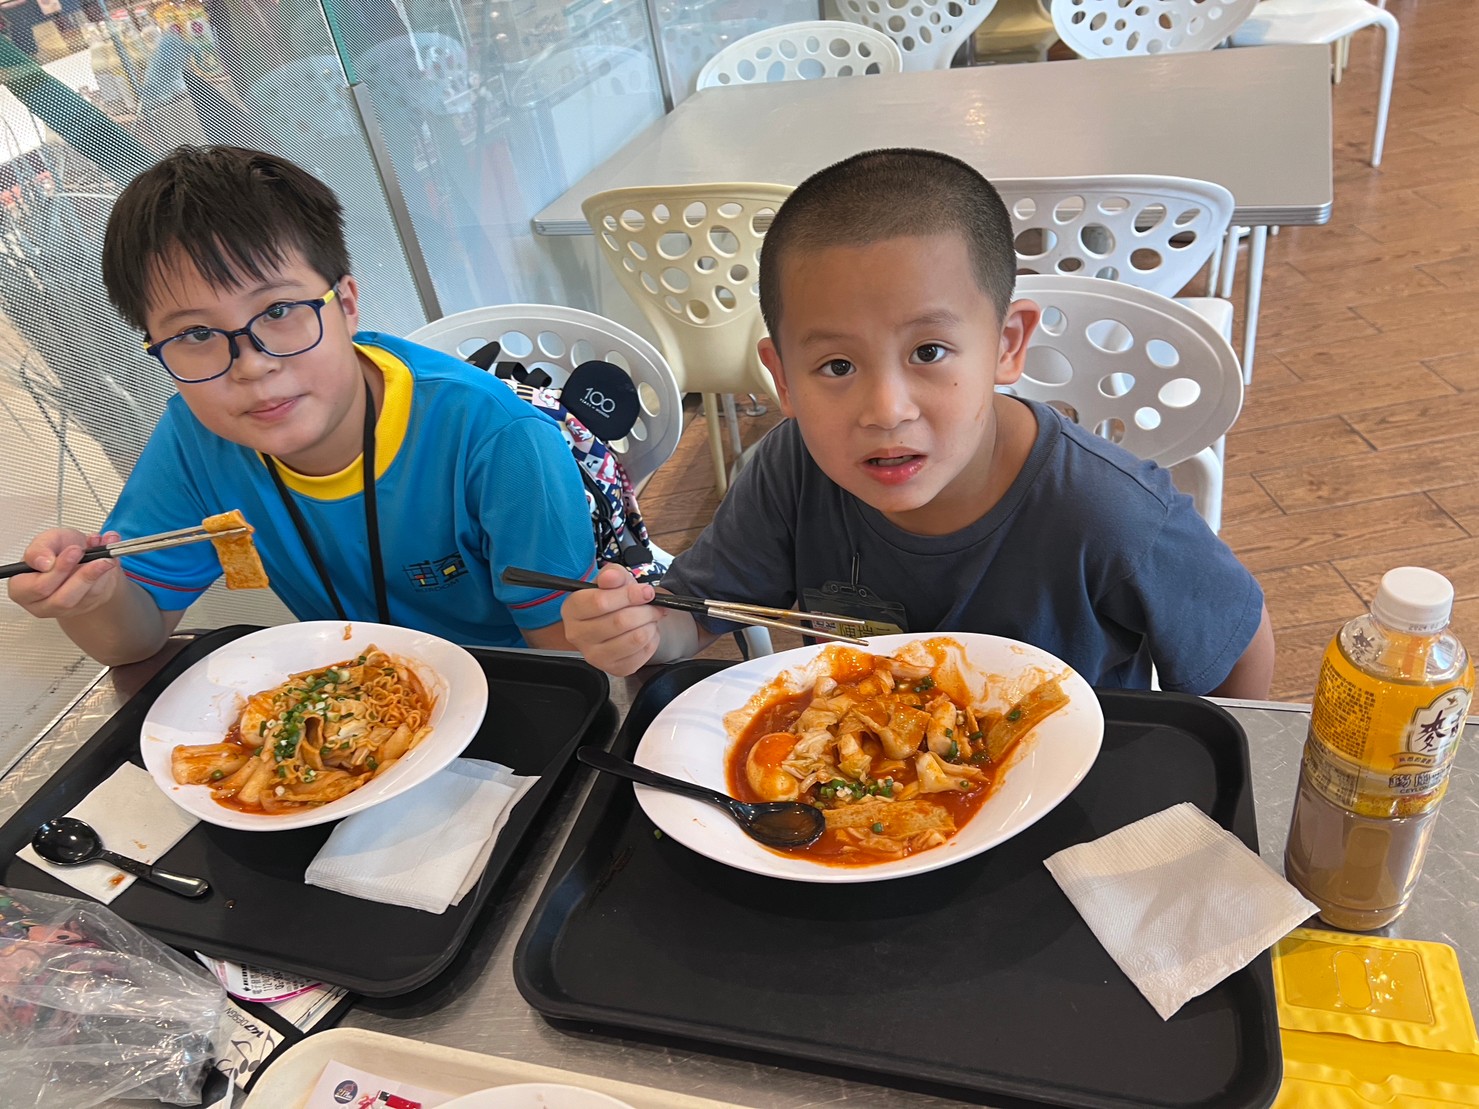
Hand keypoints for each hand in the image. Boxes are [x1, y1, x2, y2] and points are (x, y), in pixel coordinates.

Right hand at [6, 528, 122, 619]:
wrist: (79, 552)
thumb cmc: (56, 549)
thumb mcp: (45, 540)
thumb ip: (40, 549)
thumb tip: (43, 562)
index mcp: (22, 588)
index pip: (37, 588)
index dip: (57, 571)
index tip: (73, 552)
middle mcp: (43, 603)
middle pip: (63, 599)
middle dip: (82, 576)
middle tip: (96, 557)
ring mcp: (67, 608)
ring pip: (86, 597)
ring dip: (99, 574)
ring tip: (106, 556)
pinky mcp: (89, 605)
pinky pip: (101, 593)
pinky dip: (109, 574)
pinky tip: (110, 558)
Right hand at [561, 563, 664, 676]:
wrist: (614, 622)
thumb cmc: (611, 599)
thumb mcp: (612, 580)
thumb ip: (612, 575)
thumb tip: (611, 577)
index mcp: (572, 609)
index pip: (600, 602)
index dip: (629, 595)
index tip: (646, 591)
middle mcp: (578, 635)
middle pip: (620, 622)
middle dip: (645, 610)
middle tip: (653, 605)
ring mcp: (595, 656)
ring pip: (635, 638)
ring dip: (650, 624)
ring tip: (649, 618)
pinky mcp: (615, 668)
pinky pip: (643, 653)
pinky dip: (652, 639)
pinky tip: (645, 631)